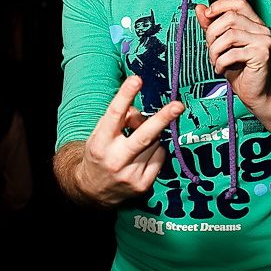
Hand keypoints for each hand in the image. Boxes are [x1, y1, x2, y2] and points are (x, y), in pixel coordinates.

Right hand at [76, 75, 183, 204]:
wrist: (92, 191)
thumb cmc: (100, 153)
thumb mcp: (101, 134)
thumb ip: (120, 119)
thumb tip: (142, 114)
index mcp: (100, 142)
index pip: (114, 115)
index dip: (125, 95)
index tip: (136, 79)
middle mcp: (115, 159)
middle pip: (144, 135)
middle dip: (162, 119)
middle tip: (178, 105)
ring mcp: (130, 174)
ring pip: (155, 143)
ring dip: (152, 138)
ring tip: (137, 145)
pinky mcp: (142, 185)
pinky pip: (160, 158)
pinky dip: (156, 152)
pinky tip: (143, 157)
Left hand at [195, 0, 270, 112]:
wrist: (255, 93)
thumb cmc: (240, 70)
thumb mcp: (221, 45)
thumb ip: (212, 26)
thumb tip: (200, 8)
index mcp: (254, 23)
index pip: (239, 3)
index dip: (221, 5)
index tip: (207, 15)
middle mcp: (261, 29)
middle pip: (230, 18)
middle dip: (212, 33)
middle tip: (210, 48)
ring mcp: (263, 41)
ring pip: (230, 35)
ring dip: (215, 50)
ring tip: (215, 60)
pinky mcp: (262, 55)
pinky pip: (233, 53)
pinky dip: (221, 62)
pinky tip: (221, 68)